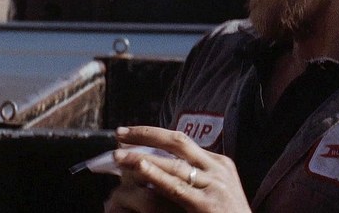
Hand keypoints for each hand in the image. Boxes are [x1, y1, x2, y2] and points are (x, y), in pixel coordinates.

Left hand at [104, 126, 250, 212]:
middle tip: (120, 133)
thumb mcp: (215, 191)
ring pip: (174, 164)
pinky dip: (157, 175)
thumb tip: (162, 166)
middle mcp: (218, 169)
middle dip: (146, 134)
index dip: (154, 135)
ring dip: (142, 158)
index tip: (131, 134)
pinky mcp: (207, 205)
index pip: (183, 141)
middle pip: (178, 142)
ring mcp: (214, 185)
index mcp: (220, 163)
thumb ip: (196, 178)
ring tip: (118, 156)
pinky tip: (140, 168)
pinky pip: (177, 187)